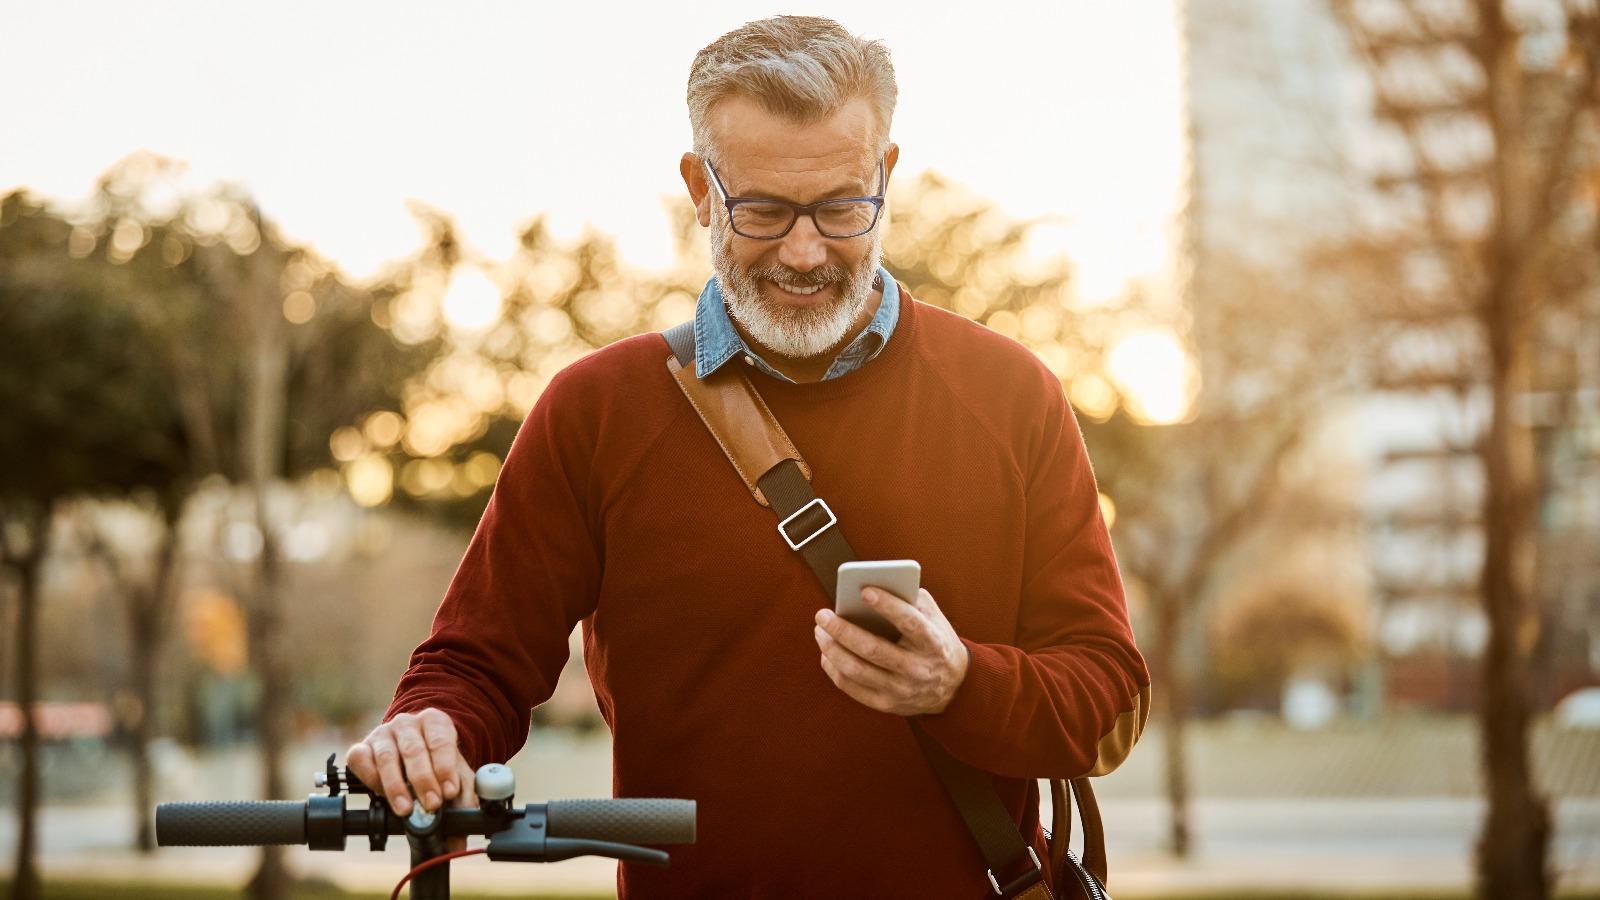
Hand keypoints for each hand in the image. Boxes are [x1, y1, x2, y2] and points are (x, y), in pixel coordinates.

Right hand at [347, 708, 478, 848]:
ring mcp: (382, 733)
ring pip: (386, 756)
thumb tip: (458, 839)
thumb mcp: (455, 776)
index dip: (445, 767)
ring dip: (396, 786)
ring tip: (405, 809)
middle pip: (414, 750)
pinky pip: (360, 759)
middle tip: (431, 805)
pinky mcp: (361, 747)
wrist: (414, 754)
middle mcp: (407, 724)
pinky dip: (370, 778)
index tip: (449, 791)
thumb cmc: (436, 763)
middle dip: (423, 780)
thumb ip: (461, 802)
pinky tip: (380, 794)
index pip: (440, 741)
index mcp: (435, 722)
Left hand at [813, 587, 969, 715]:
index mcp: (933, 643)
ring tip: (820, 631)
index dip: (888, 606)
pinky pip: (851, 687)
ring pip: (856, 670)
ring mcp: (901, 690)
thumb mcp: (934, 617)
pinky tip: (826, 652)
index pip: (910, 622)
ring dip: (831, 649)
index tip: (864, 590)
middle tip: (822, 615)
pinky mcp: (887, 704)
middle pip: (873, 649)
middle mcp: (917, 668)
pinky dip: (834, 668)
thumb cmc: (936, 641)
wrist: (954, 687)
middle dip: (842, 630)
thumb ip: (909, 599)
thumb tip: (872, 586)